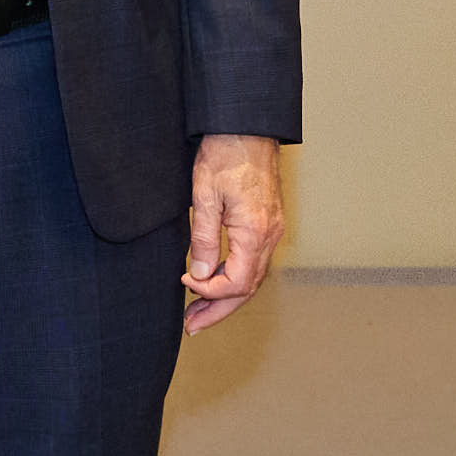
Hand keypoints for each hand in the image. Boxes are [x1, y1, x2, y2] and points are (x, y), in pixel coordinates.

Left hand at [182, 131, 289, 333]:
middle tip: (191, 326)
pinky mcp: (267, 224)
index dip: (210, 293)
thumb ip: (202, 239)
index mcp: (255, 233)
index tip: (184, 286)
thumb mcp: (204, 196)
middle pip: (247, 289)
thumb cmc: (225, 156)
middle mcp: (269, 237)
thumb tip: (198, 276)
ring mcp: (271, 231)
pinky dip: (234, 278)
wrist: (247, 129)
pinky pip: (254, 262)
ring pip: (251, 278)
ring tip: (198, 311)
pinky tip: (214, 281)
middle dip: (218, 310)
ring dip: (225, 297)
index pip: (236, 284)